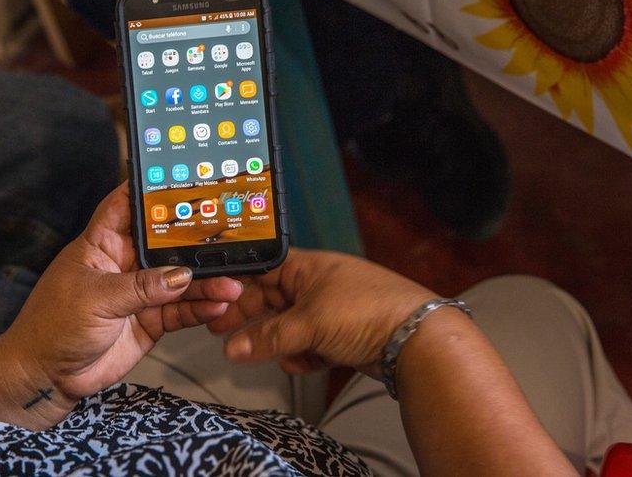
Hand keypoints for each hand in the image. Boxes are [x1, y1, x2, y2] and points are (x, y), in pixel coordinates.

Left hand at [1, 183, 242, 405]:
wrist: (48, 376)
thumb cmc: (54, 326)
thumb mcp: (95, 299)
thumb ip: (141, 287)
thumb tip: (181, 276)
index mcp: (102, 244)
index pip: (127, 205)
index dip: (152, 190)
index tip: (184, 178)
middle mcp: (125, 262)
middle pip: (166, 243)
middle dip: (196, 240)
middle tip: (228, 236)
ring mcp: (140, 292)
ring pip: (180, 279)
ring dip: (206, 281)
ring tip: (231, 283)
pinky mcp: (151, 320)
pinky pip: (181, 310)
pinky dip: (201, 308)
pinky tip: (219, 305)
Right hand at [208, 248, 436, 377]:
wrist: (416, 339)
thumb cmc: (367, 311)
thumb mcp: (309, 322)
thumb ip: (269, 337)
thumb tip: (233, 347)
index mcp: (309, 266)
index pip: (263, 271)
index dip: (238, 287)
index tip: (215, 304)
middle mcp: (319, 285)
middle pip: (273, 300)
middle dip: (251, 319)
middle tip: (223, 333)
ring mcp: (332, 312)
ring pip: (291, 327)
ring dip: (277, 342)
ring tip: (261, 354)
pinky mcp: (344, 337)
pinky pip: (311, 346)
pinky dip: (302, 356)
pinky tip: (299, 363)